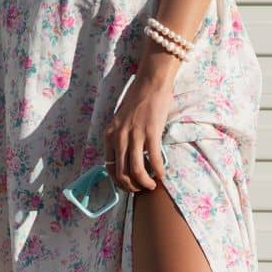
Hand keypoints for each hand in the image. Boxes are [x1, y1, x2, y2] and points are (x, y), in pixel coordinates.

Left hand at [103, 72, 173, 193]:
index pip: (109, 167)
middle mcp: (119, 136)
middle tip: (141, 189)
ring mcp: (134, 134)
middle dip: (132, 187)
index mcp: (109, 134)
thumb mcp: (121, 121)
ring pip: (136, 171)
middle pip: (121, 173)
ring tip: (152, 185)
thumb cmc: (138, 100)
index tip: (129, 186)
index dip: (119, 182)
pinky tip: (162, 174)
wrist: (150, 82)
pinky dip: (159, 171)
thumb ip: (120, 138)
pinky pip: (154, 159)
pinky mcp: (151, 132)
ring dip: (145, 183)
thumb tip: (127, 160)